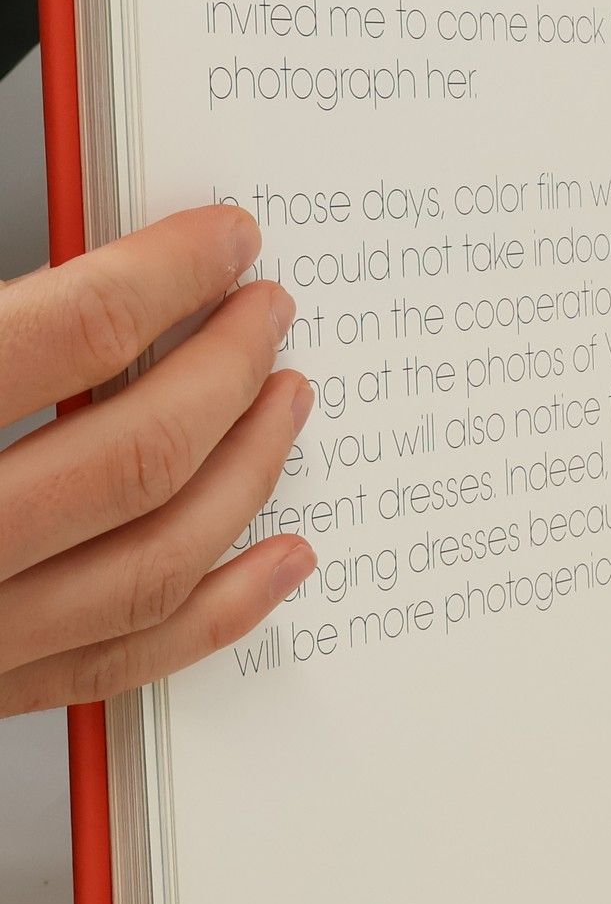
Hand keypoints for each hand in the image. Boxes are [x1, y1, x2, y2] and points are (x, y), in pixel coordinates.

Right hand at [0, 206, 313, 715]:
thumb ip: (4, 333)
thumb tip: (117, 286)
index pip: (67, 336)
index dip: (166, 274)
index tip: (224, 241)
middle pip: (136, 453)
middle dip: (226, 370)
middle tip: (269, 313)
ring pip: (154, 563)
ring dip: (247, 473)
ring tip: (289, 403)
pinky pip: (125, 662)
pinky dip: (222, 608)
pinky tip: (282, 555)